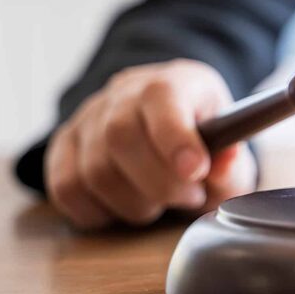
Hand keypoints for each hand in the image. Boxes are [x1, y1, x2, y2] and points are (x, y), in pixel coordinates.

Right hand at [45, 59, 256, 229]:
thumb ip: (230, 162)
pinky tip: (128, 205)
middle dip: (159, 183)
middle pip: (120, 137)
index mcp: (172, 82)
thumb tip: (224, 164)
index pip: (161, 98)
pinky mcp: (63, 146)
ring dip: (134, 203)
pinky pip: (66, 188)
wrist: (172, 123)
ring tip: (163, 202)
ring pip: (94, 171)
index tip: (196, 172)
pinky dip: (98, 211)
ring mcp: (87, 118)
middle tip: (190, 196)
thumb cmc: (204, 140)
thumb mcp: (231, 148)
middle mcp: (123, 93)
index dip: (175, 138)